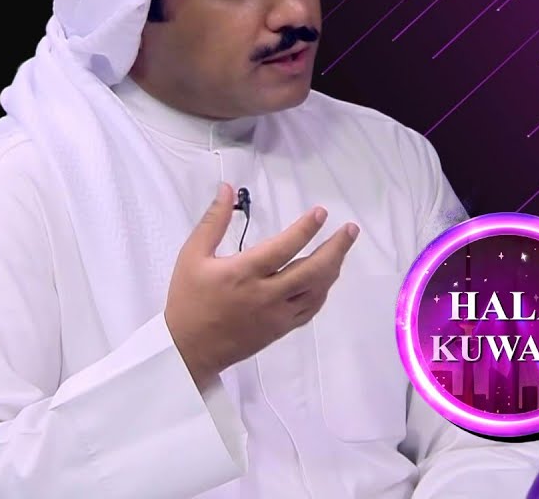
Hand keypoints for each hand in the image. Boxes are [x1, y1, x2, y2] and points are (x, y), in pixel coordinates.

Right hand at [164, 183, 359, 385]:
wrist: (188, 349)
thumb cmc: (189, 299)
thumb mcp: (192, 255)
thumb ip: (213, 221)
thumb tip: (227, 188)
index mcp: (243, 274)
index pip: (283, 248)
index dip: (305, 229)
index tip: (321, 212)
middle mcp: (265, 295)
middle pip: (312, 271)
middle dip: (336, 248)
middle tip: (350, 229)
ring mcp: (277, 315)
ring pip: (317, 291)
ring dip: (333, 268)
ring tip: (341, 247)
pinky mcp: (281, 329)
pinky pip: (310, 308)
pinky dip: (323, 290)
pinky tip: (327, 276)